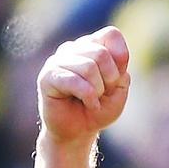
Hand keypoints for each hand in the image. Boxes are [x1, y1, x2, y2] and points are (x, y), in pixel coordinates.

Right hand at [37, 26, 130, 143]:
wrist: (77, 132)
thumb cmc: (98, 110)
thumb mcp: (119, 90)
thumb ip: (121, 71)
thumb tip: (111, 58)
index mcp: (91, 45)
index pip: (111, 35)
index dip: (120, 58)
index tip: (115, 79)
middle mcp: (72, 49)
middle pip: (101, 53)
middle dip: (110, 79)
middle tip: (102, 93)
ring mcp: (57, 61)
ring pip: (89, 67)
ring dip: (98, 90)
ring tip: (93, 100)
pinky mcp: (47, 77)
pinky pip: (74, 81)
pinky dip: (88, 96)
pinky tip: (90, 105)